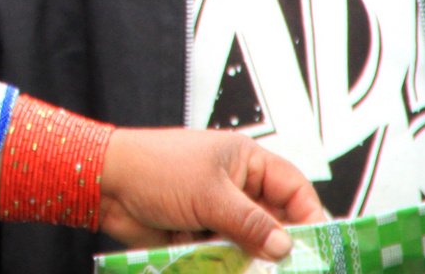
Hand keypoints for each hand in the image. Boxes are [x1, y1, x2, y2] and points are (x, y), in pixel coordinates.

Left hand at [96, 129, 326, 260]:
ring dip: (257, 262)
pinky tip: (239, 273)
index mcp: (245, 161)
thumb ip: (250, 223)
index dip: (310, 216)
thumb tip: (285, 247)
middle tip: (294, 270)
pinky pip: (229, 257)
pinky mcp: (202, 238)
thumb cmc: (155, 170)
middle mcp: (237, 187)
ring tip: (263, 273)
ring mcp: (219, 214)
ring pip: (253, 245)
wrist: (105, 185)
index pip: (294, 188)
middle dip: (284, 247)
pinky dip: (234, 268)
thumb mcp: (209, 194)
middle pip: (276, 221)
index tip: (319, 247)